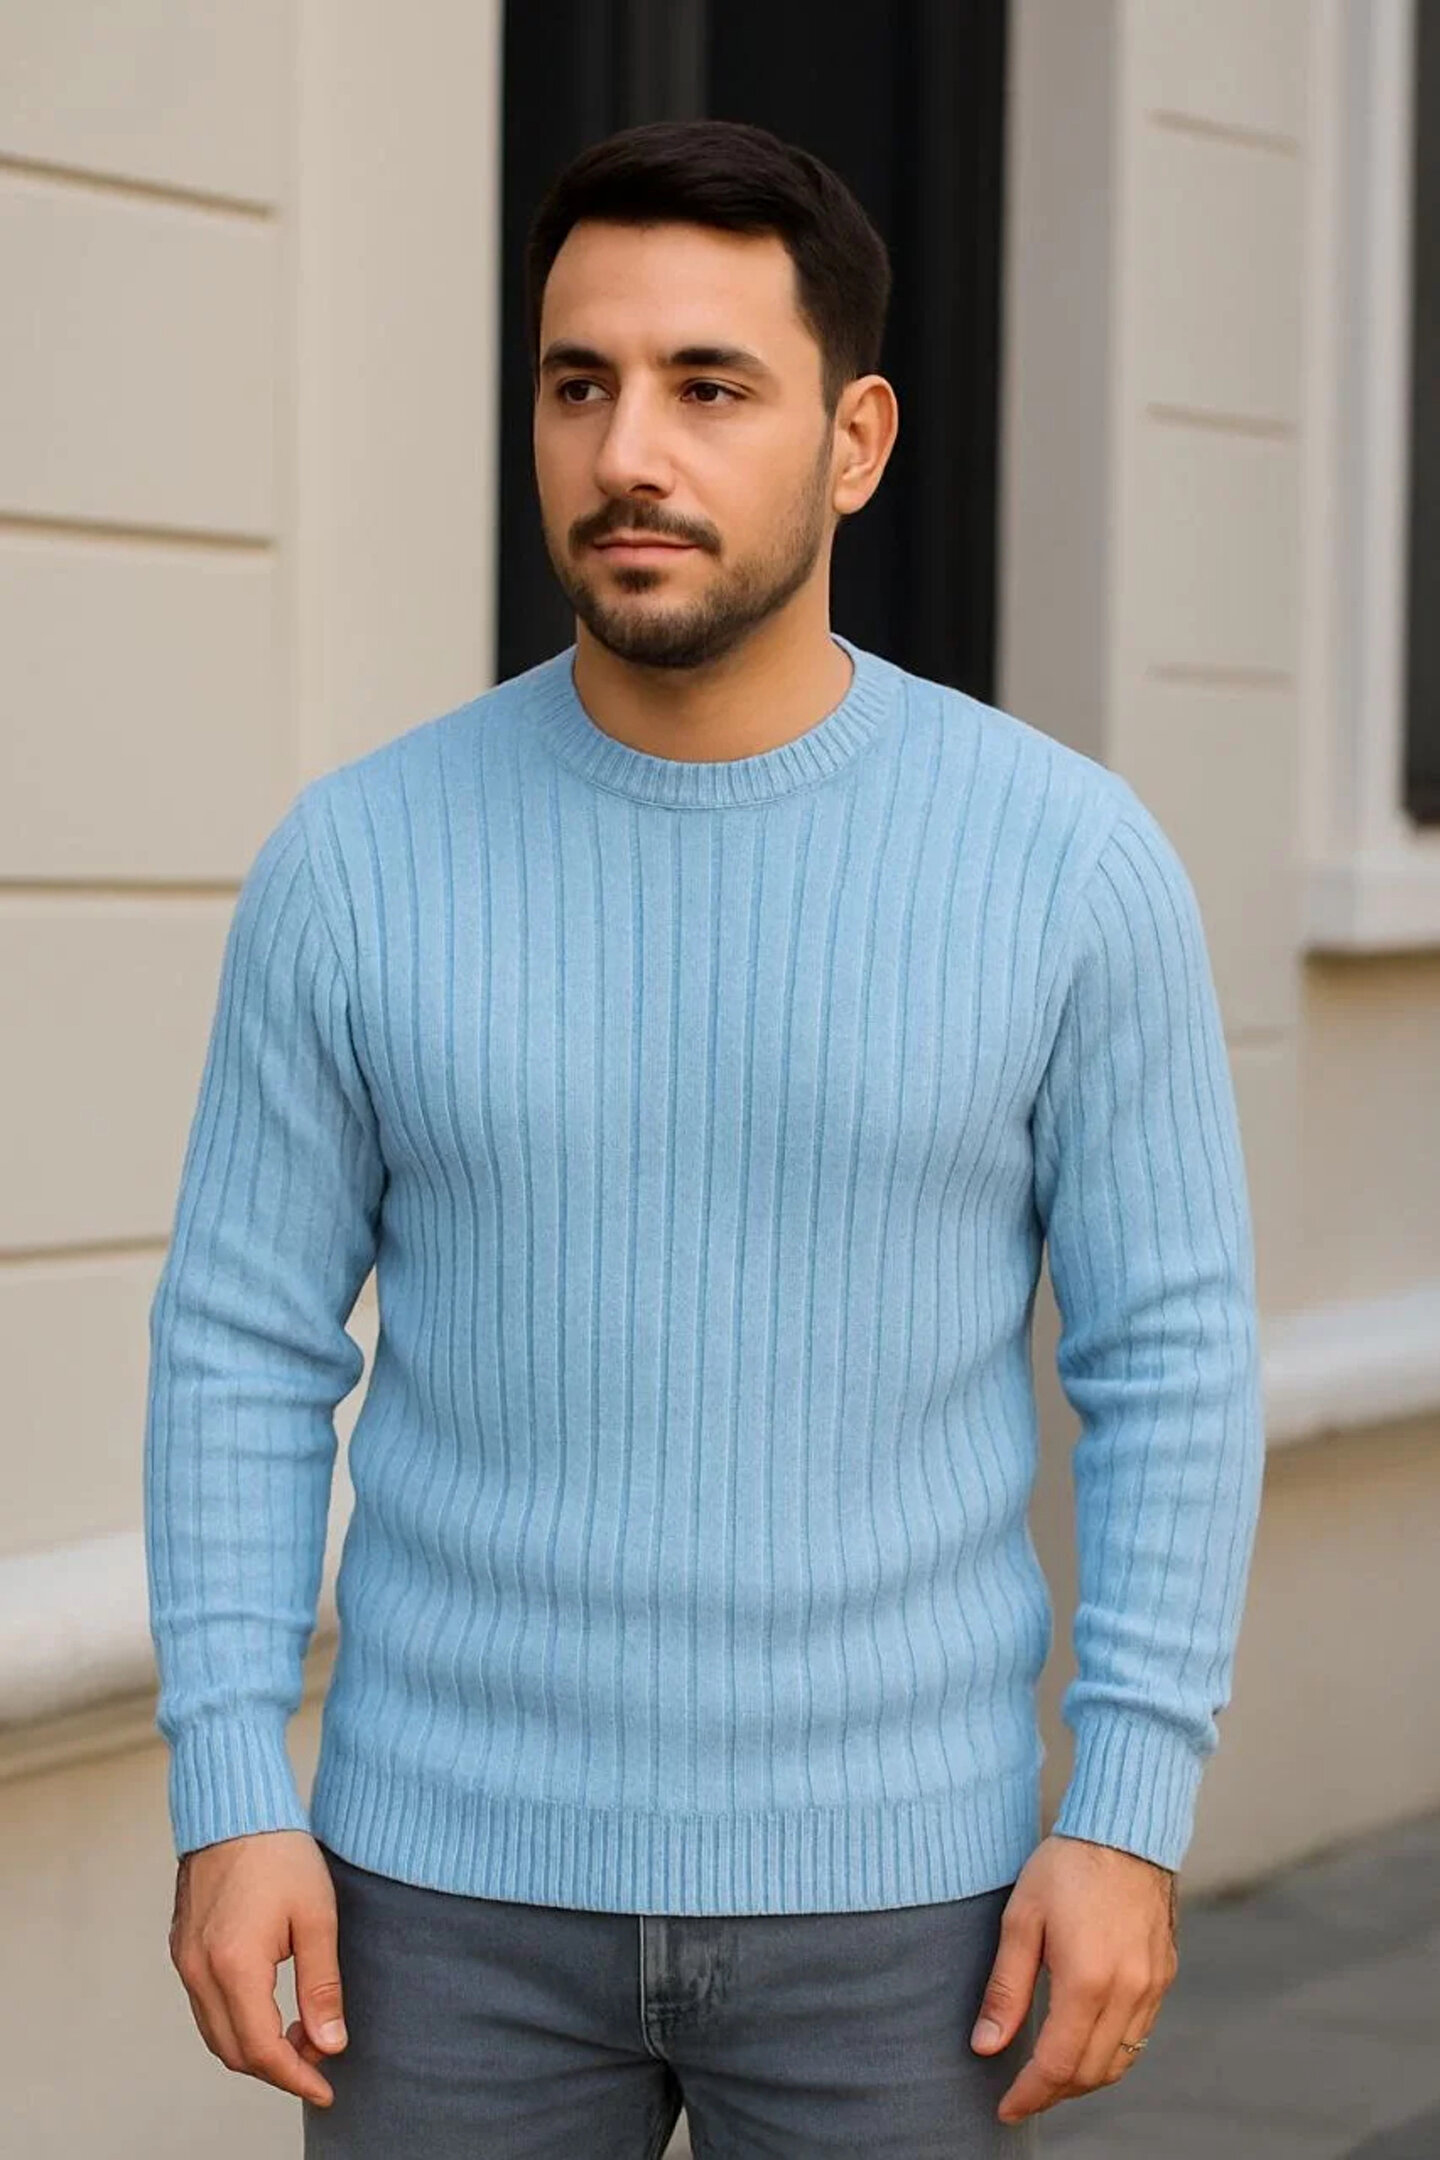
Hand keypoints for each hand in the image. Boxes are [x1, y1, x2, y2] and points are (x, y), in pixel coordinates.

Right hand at [167, 1828, 347, 2107]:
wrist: (235, 1805)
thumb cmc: (280, 1851)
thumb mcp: (317, 1917)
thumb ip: (322, 1985)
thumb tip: (331, 2044)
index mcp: (233, 1966)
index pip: (262, 2050)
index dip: (296, 2078)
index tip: (326, 2090)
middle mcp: (199, 1971)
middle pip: (234, 2052)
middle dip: (279, 2066)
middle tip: (321, 2055)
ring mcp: (185, 1961)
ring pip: (216, 2033)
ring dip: (256, 2046)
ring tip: (302, 2031)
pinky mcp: (183, 1949)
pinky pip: (206, 2007)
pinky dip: (237, 2022)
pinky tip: (271, 2008)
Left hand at [969, 1831, 1178, 2124]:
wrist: (1124, 1828)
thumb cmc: (1066, 1867)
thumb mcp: (1021, 1920)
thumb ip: (1005, 1989)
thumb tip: (986, 2047)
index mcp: (1088, 1981)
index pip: (1057, 2065)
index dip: (1029, 2094)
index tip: (1005, 2108)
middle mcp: (1128, 1992)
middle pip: (1090, 2073)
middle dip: (1054, 2092)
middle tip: (1022, 2093)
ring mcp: (1152, 1987)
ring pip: (1119, 2061)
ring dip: (1083, 2078)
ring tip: (1049, 2075)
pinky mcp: (1164, 1976)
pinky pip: (1139, 2035)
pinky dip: (1110, 2052)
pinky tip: (1084, 2041)